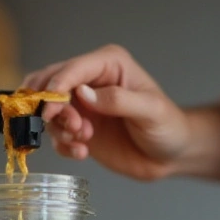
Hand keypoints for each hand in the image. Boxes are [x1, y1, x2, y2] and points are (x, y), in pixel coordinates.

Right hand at [21, 44, 190, 181]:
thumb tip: (83, 94)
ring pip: (48, 111)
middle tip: (72, 127)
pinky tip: (81, 152)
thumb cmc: (168, 126)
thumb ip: (118, 100)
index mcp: (108, 64)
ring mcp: (82, 106)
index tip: (50, 109)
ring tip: (83, 141)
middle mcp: (90, 81)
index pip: (72, 68)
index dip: (56, 86)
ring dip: (58, 129)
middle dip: (51, 107)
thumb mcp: (150, 110)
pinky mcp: (78, 129)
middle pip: (49, 84)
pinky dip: (62, 145)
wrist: (171, 155)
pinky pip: (55, 134)